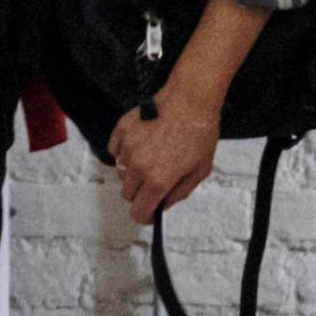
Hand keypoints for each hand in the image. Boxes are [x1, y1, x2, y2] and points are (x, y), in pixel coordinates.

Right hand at [108, 94, 220, 227]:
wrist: (191, 99)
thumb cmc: (199, 131)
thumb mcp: (200, 170)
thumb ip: (179, 193)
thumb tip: (164, 205)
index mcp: (158, 179)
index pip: (138, 211)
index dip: (145, 216)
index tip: (150, 213)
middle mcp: (138, 166)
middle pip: (127, 194)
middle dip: (141, 194)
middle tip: (156, 182)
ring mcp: (127, 147)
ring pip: (120, 173)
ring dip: (132, 173)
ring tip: (152, 158)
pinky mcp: (121, 130)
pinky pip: (115, 151)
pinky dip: (124, 152)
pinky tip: (141, 144)